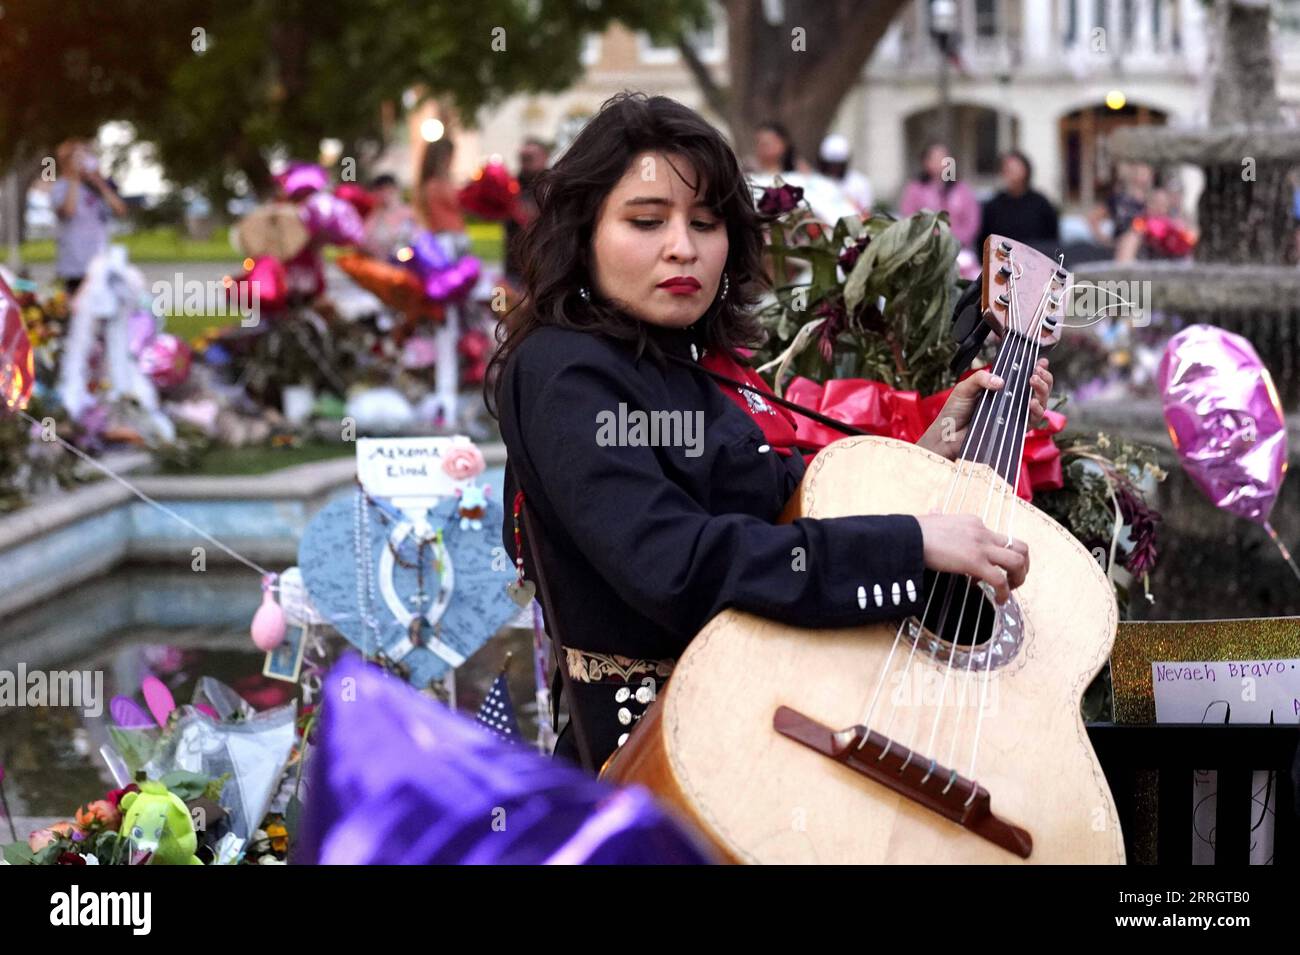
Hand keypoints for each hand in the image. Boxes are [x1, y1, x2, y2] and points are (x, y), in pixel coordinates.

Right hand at [915, 512, 1028, 604]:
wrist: (910, 536)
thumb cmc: (917, 531)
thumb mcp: (934, 518)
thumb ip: (938, 516)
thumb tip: (934, 511)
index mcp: (975, 523)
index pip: (999, 538)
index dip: (998, 556)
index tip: (987, 570)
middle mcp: (983, 533)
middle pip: (1020, 546)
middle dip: (1023, 565)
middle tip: (1013, 579)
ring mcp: (981, 547)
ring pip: (1017, 561)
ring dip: (1019, 578)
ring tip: (1009, 590)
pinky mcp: (975, 562)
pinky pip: (1000, 579)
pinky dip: (1004, 592)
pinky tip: (999, 600)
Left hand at [918, 358, 1053, 460]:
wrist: (947, 435)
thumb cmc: (954, 412)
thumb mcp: (965, 388)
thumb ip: (980, 379)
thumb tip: (1001, 381)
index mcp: (1002, 389)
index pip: (1024, 377)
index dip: (1037, 369)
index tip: (1040, 361)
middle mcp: (1011, 402)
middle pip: (1037, 389)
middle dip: (1044, 378)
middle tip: (1037, 371)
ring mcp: (1013, 416)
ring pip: (1040, 404)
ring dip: (1042, 391)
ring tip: (1034, 382)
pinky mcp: (1013, 430)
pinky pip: (1032, 421)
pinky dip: (1036, 411)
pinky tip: (1032, 402)